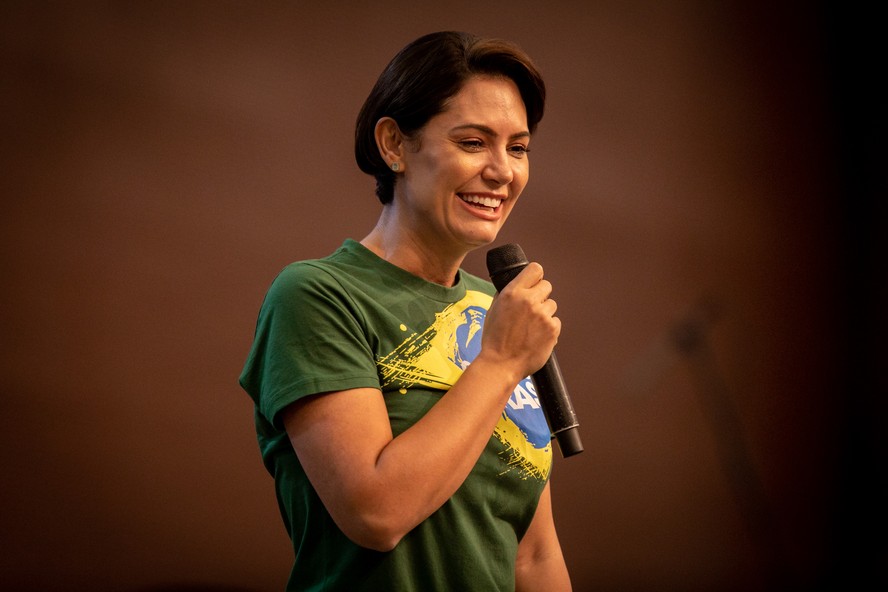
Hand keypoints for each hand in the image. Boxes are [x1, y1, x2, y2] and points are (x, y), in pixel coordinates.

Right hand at [480, 262, 560, 381]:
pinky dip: (549, 328)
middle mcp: (529, 301)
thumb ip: (506, 294)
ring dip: (544, 313)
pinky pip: (555, 321)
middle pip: (547, 285)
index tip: (534, 284)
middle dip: (541, 296)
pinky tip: (536, 337)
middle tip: (532, 310)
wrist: (500, 364)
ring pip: (552, 305)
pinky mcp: (552, 329)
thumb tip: (516, 285)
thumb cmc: (494, 339)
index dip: (535, 277)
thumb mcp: (493, 310)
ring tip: (531, 327)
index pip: (535, 269)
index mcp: (512, 293)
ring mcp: (542, 315)